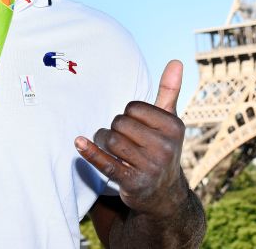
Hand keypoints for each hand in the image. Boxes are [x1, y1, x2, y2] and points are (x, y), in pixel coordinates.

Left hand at [76, 60, 188, 217]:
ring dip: (103, 142)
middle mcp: (166, 147)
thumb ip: (169, 91)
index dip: (128, 115)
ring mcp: (150, 167)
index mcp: (174, 127)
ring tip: (112, 149)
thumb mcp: (168, 121)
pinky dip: (91, 153)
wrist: (163, 194)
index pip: (133, 107)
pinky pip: (106, 163)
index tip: (136, 127)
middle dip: (115, 128)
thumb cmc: (161, 148)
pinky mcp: (133, 182)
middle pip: (120, 123)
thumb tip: (175, 61)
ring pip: (111, 140)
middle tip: (123, 140)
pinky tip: (79, 143)